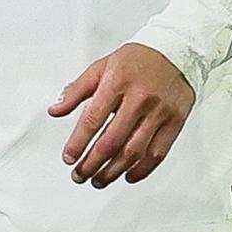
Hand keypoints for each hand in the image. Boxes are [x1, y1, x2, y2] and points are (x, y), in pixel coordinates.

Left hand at [49, 43, 194, 187]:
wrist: (177, 51)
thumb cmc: (136, 59)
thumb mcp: (101, 66)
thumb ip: (76, 90)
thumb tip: (54, 110)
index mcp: (117, 83)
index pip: (92, 120)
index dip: (78, 143)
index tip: (68, 157)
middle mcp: (139, 99)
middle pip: (112, 141)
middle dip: (92, 163)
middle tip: (79, 175)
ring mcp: (159, 112)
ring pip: (134, 152)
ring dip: (113, 171)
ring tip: (98, 180)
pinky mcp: (176, 122)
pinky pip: (158, 154)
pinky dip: (141, 170)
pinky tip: (127, 176)